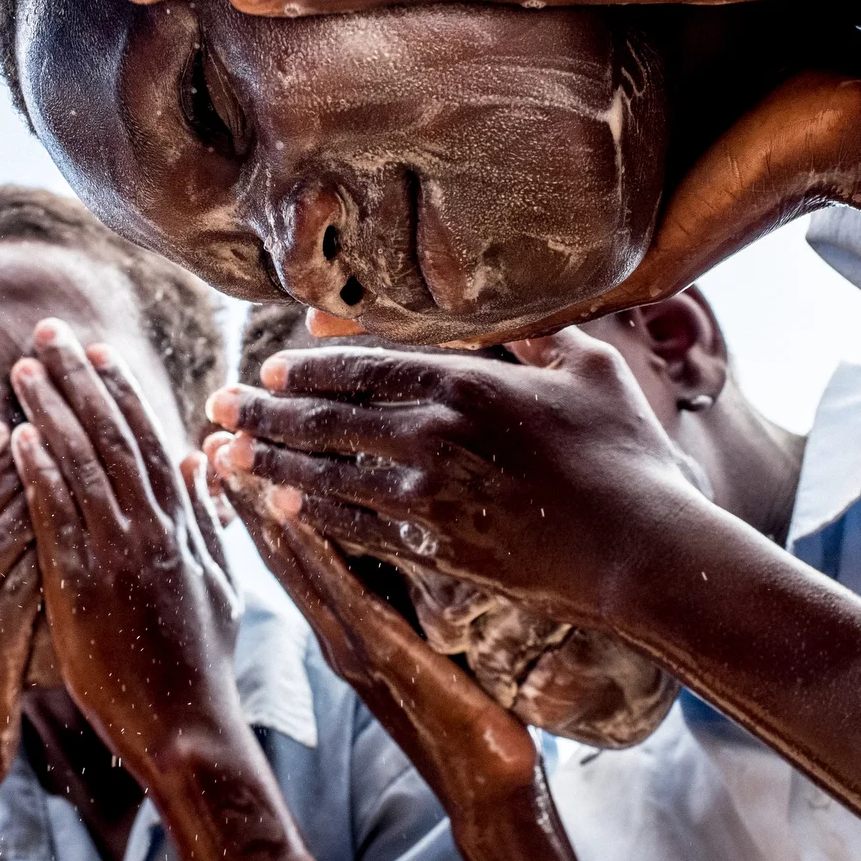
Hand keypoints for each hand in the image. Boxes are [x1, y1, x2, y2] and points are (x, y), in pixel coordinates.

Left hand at [8, 320, 241, 779]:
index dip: (120, 392)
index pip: (148, 441)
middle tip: (48, 334)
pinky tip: (16, 437)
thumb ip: (207, 520)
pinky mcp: (86, 588)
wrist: (189, 728)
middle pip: (113, 437)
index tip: (97, 352)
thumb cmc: (201, 665)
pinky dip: (39, 472)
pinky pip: (59, 517)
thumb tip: (198, 461)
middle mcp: (154, 529)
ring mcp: (120, 555)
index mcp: (183, 527)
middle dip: (80, 380)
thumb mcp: (220, 584)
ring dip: (52, 411)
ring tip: (23, 369)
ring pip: (84, 465)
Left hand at [208, 328, 708, 630]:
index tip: (271, 364)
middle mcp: (435, 438)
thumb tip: (514, 307)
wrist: (642, 552)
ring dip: (272, 461)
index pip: (365, 366)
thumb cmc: (627, 455)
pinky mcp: (438, 552)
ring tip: (225, 453)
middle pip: (329, 419)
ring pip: (330, 475)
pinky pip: (359, 529)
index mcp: (467, 384)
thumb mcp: (590, 370)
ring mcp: (430, 500)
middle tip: (218, 404)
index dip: (310, 365)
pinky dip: (316, 515)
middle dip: (266, 410)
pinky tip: (283, 504)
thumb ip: (539, 335)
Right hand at [219, 453, 537, 808]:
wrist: (487, 786)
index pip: (297, 547)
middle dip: (250, 486)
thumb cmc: (471, 715)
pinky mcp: (383, 654)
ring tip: (233, 452)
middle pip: (283, 545)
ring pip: (299, 562)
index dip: (265, 493)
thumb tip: (406, 541)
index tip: (239, 439)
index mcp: (348, 624)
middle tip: (217, 426)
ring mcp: (354, 643)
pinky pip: (342, 590)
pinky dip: (313, 549)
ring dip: (266, 506)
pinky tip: (295, 510)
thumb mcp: (431, 642)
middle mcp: (339, 630)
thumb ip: (408, 596)